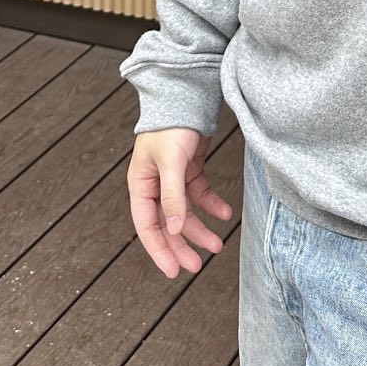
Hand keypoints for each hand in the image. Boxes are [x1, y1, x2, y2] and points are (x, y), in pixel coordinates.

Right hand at [126, 126, 233, 278]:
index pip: (147, 226)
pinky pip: (200, 194)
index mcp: (141, 185)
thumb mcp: (171, 161)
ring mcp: (173, 178)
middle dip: (182, 245)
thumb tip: (175, 229)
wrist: (187, 94)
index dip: (160, 250)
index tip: (174, 271)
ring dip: (200, 229)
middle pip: (167, 224)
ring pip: (185, 213)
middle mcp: (155, 185)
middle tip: (198, 266)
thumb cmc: (171, 125)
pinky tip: (225, 213)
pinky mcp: (190, 170)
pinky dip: (212, 205)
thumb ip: (173, 196)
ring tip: (218, 245)